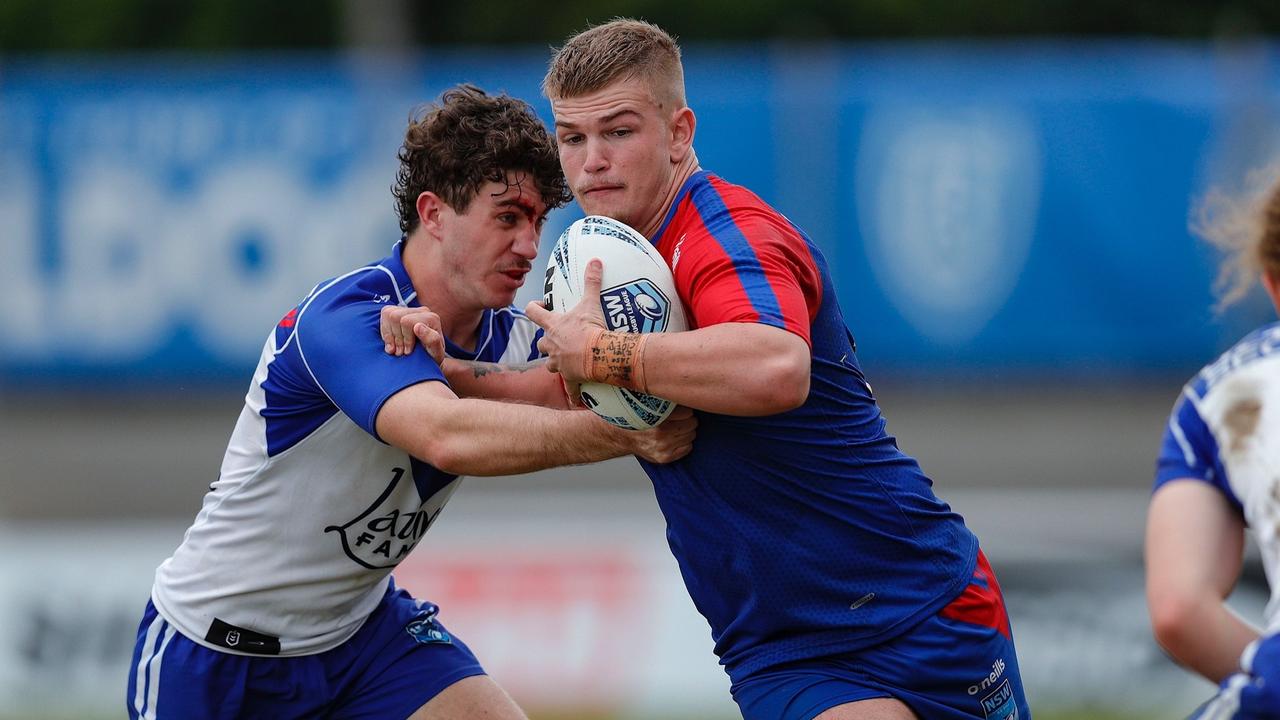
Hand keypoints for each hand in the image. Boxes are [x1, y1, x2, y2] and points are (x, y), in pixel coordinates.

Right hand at [380, 305, 444, 363]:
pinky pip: (385, 314)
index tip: (407, 352)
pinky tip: (392, 343)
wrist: (429, 357)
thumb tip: (417, 326)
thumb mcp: (436, 353)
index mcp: (431, 318)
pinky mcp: (401, 311)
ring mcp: (411, 310)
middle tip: (400, 352)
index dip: (404, 338)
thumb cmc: (432, 356)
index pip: (406, 321)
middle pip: (395, 316)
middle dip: (396, 337)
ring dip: (390, 335)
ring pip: (389, 314)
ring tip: (396, 349)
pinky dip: (386, 331)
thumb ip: (431, 339)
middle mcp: (422, 311)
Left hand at [525, 258, 607, 384]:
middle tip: (556, 337)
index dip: (532, 307)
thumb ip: (591, 282)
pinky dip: (573, 392)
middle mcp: (552, 345)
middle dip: (546, 341)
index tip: (536, 305)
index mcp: (553, 326)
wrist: (598, 355)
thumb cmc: (591, 329)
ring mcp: (559, 364)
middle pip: (541, 343)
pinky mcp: (570, 378)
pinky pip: (570, 388)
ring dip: (556, 363)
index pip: (533, 313)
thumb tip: (595, 260)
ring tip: (567, 362)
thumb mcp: (590, 303)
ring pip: (550, 364)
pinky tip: (578, 398)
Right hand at [626, 406, 696, 463]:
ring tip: (675, 429)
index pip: (687, 412)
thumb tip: (684, 394)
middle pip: (691, 423)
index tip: (680, 410)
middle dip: (687, 420)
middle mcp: (659, 433)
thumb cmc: (638, 421)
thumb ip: (665, 401)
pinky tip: (675, 439)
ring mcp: (662, 447)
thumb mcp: (648, 405)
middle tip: (679, 419)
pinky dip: (684, 443)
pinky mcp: (664, 457)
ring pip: (691, 435)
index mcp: (656, 417)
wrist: (624, 438)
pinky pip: (688, 447)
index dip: (684, 410)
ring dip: (686, 431)